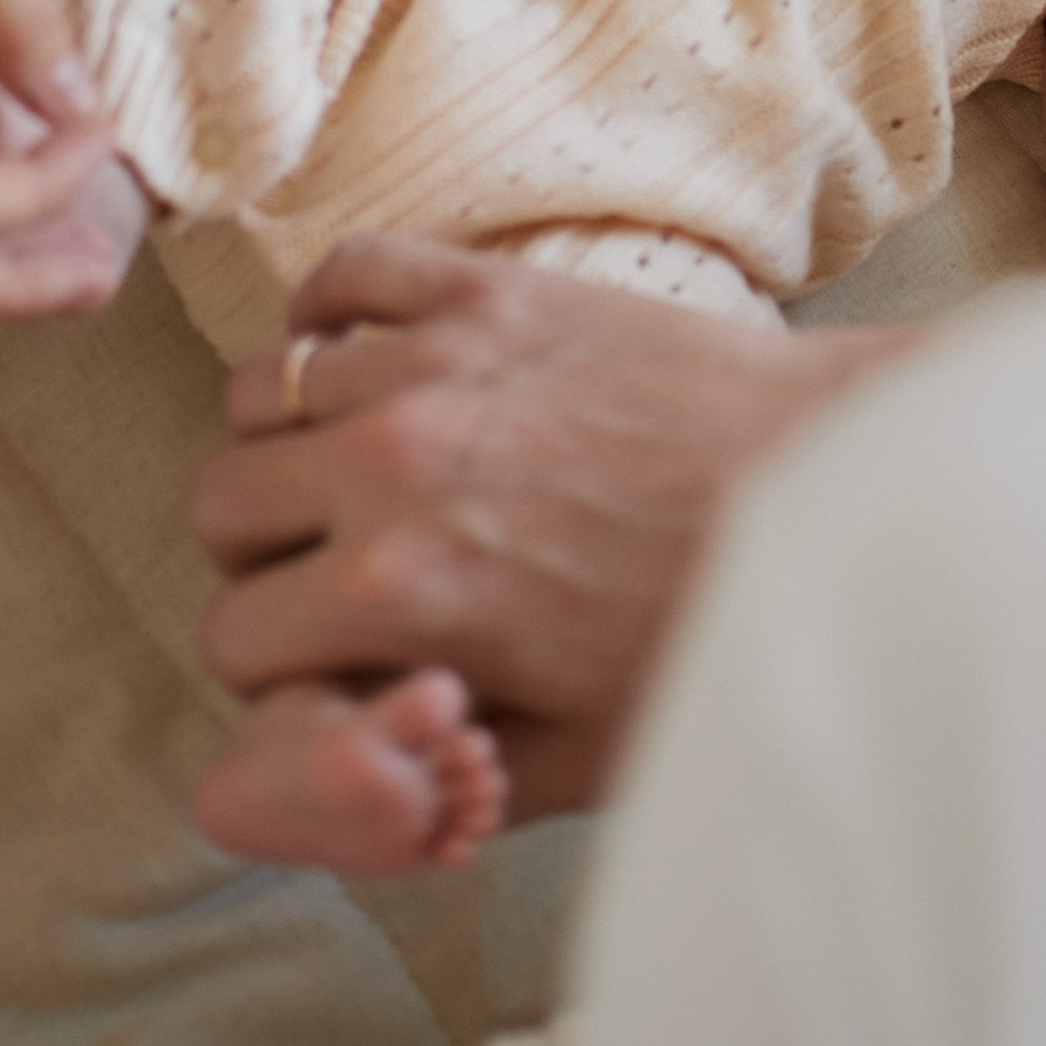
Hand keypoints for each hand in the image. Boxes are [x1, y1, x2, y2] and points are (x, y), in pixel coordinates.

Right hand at [189, 238, 908, 820]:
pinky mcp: (488, 291)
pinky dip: (332, 316)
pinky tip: (378, 365)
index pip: (234, 635)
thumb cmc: (707, 630)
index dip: (277, 662)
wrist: (826, 489)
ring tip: (360, 473)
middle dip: (264, 553)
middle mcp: (395, 467)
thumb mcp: (571, 754)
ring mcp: (436, 364)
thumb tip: (349, 755)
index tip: (332, 657)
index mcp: (407, 595)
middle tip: (335, 568)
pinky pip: (342, 276)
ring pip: (261, 392)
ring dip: (291, 440)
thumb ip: (433, 768)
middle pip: (219, 504)